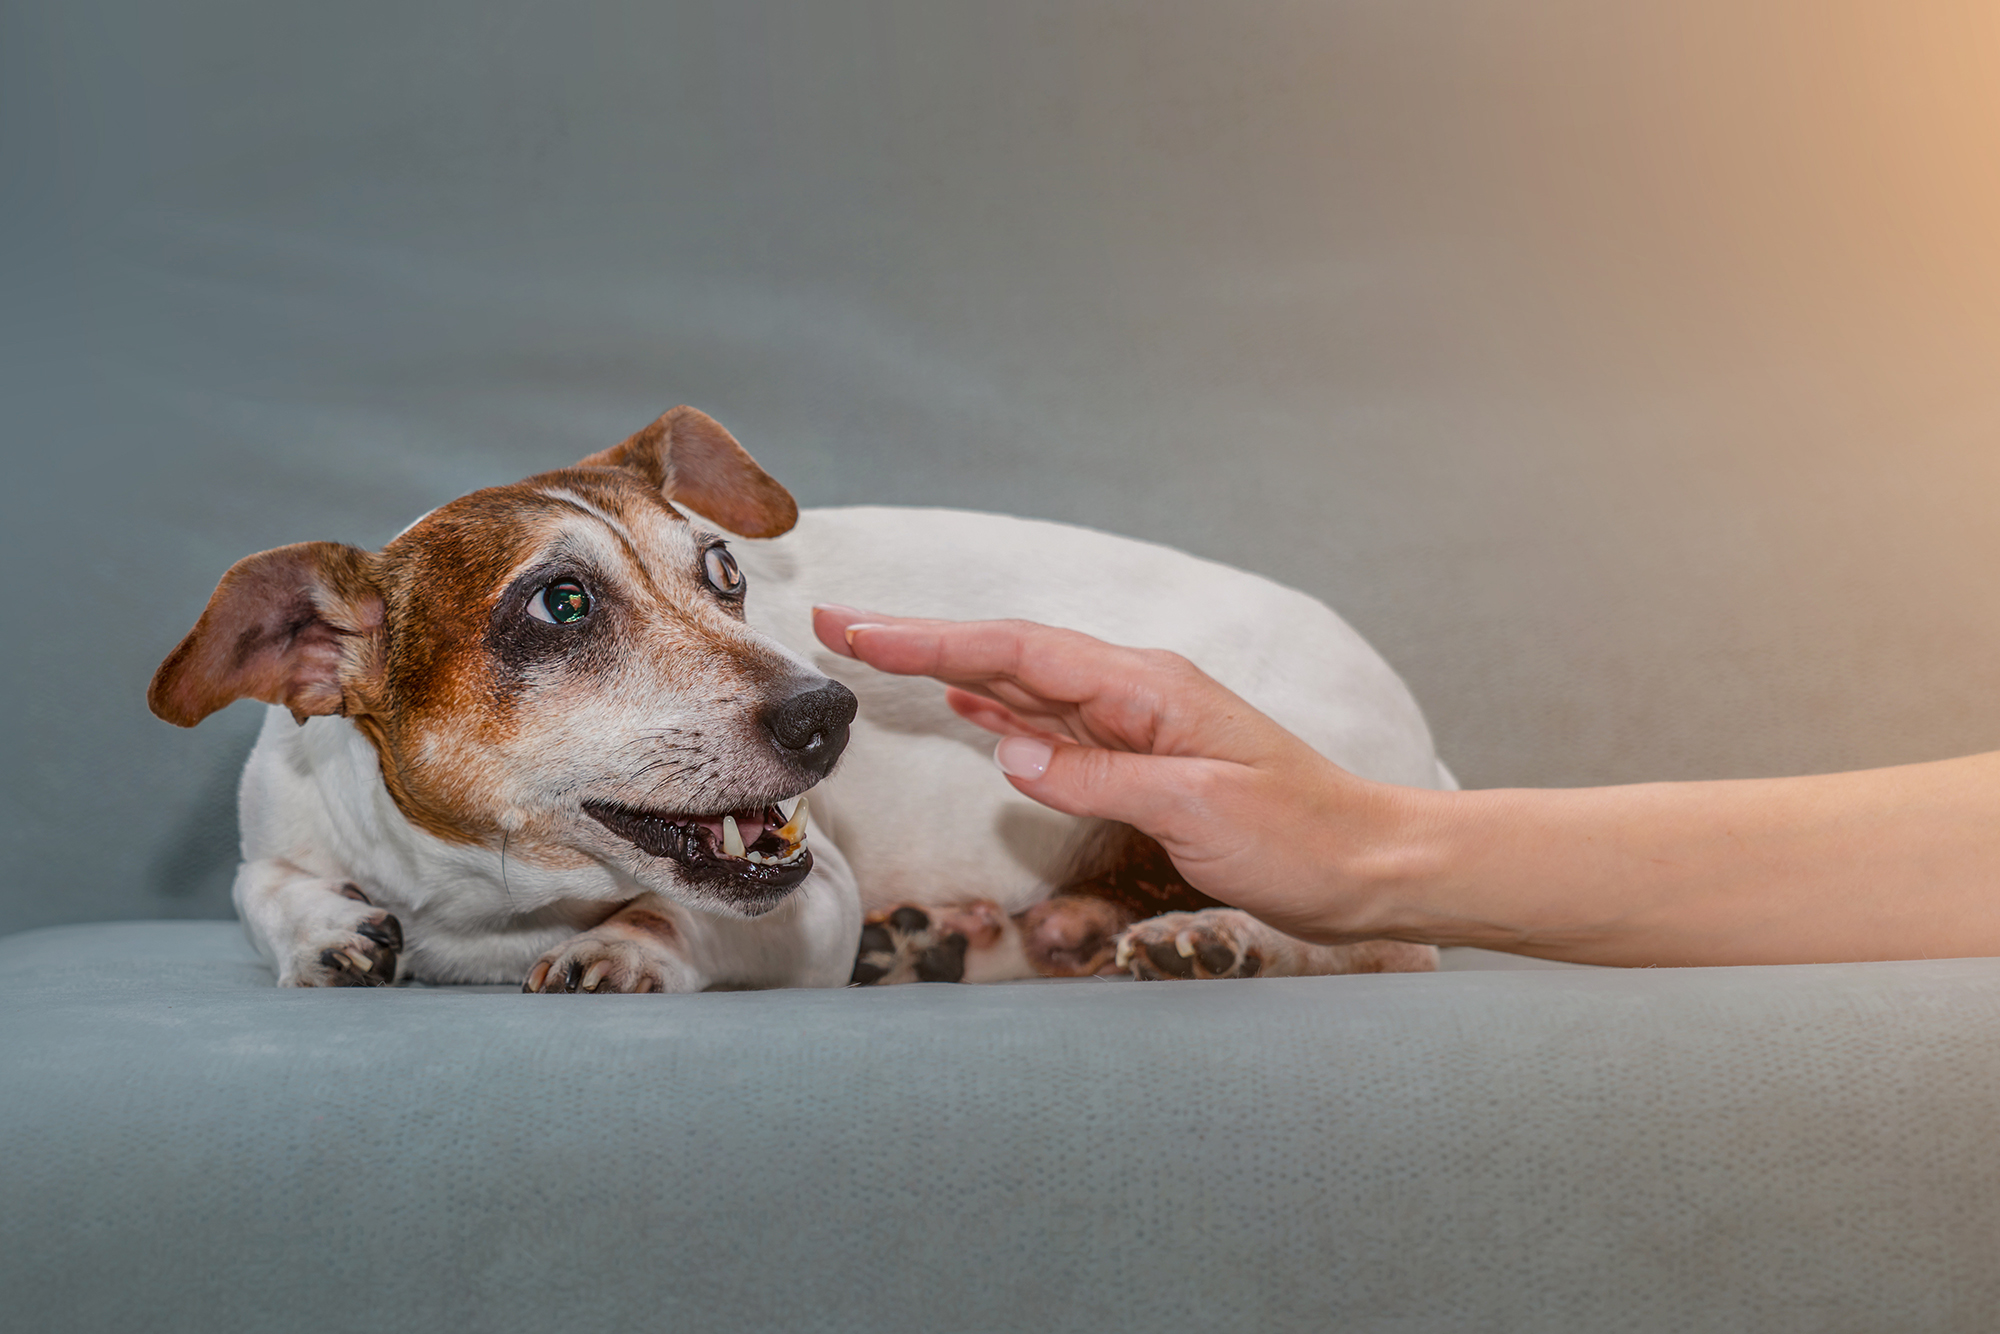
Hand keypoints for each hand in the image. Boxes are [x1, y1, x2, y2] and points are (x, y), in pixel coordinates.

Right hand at [811, 606, 1417, 942]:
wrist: (1369, 865)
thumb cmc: (1301, 837)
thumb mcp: (1200, 809)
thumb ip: (1100, 778)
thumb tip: (1010, 752)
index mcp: (1148, 687)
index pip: (1021, 651)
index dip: (934, 638)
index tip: (862, 628)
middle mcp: (1136, 692)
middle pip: (1010, 653)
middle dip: (921, 639)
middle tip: (838, 622)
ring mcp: (1137, 724)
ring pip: (1023, 684)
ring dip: (949, 667)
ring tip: (876, 651)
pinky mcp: (1141, 761)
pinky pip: (1053, 725)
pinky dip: (1001, 711)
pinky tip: (968, 707)